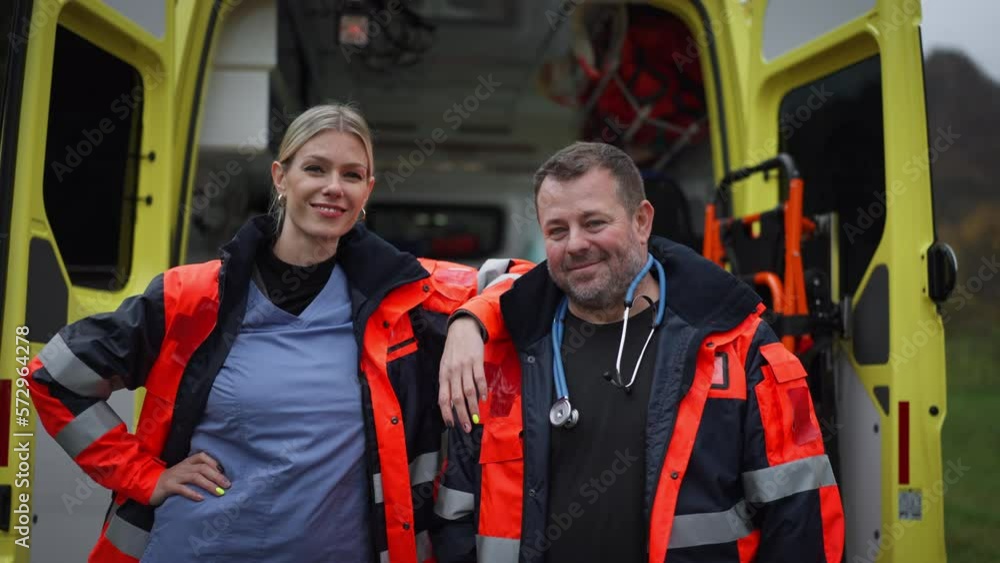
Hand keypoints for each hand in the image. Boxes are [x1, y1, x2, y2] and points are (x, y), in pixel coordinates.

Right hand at [150, 451, 229, 504]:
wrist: (150, 485)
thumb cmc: (173, 480)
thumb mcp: (185, 473)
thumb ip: (198, 473)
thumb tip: (220, 479)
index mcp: (187, 462)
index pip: (202, 456)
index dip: (214, 463)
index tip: (224, 472)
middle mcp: (182, 467)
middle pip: (202, 468)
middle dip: (216, 476)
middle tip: (227, 485)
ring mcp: (175, 476)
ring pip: (195, 477)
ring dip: (209, 485)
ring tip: (219, 492)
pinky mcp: (168, 486)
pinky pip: (182, 489)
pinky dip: (192, 493)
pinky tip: (201, 498)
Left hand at [438, 316, 486, 432]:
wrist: (462, 329)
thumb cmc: (453, 350)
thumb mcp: (445, 366)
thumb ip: (447, 384)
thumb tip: (449, 404)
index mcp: (444, 375)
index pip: (443, 398)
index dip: (447, 413)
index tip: (451, 425)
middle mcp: (453, 372)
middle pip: (457, 398)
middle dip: (462, 415)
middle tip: (467, 427)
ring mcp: (464, 366)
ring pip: (469, 391)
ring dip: (473, 407)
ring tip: (477, 418)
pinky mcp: (476, 361)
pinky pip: (479, 379)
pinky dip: (483, 390)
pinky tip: (484, 399)